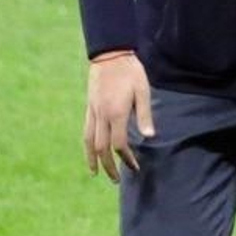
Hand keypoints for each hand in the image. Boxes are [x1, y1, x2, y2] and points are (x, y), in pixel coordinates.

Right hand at [83, 52, 152, 182]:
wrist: (109, 55)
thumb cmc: (131, 72)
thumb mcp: (143, 91)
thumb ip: (145, 115)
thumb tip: (150, 137)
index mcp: (117, 113)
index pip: (119, 144)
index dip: (126, 158)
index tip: (134, 167)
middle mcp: (102, 116)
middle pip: (102, 148)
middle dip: (109, 166)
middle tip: (115, 180)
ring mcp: (93, 112)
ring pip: (90, 142)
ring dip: (93, 160)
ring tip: (96, 173)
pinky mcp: (89, 107)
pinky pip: (86, 132)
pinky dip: (88, 146)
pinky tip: (91, 151)